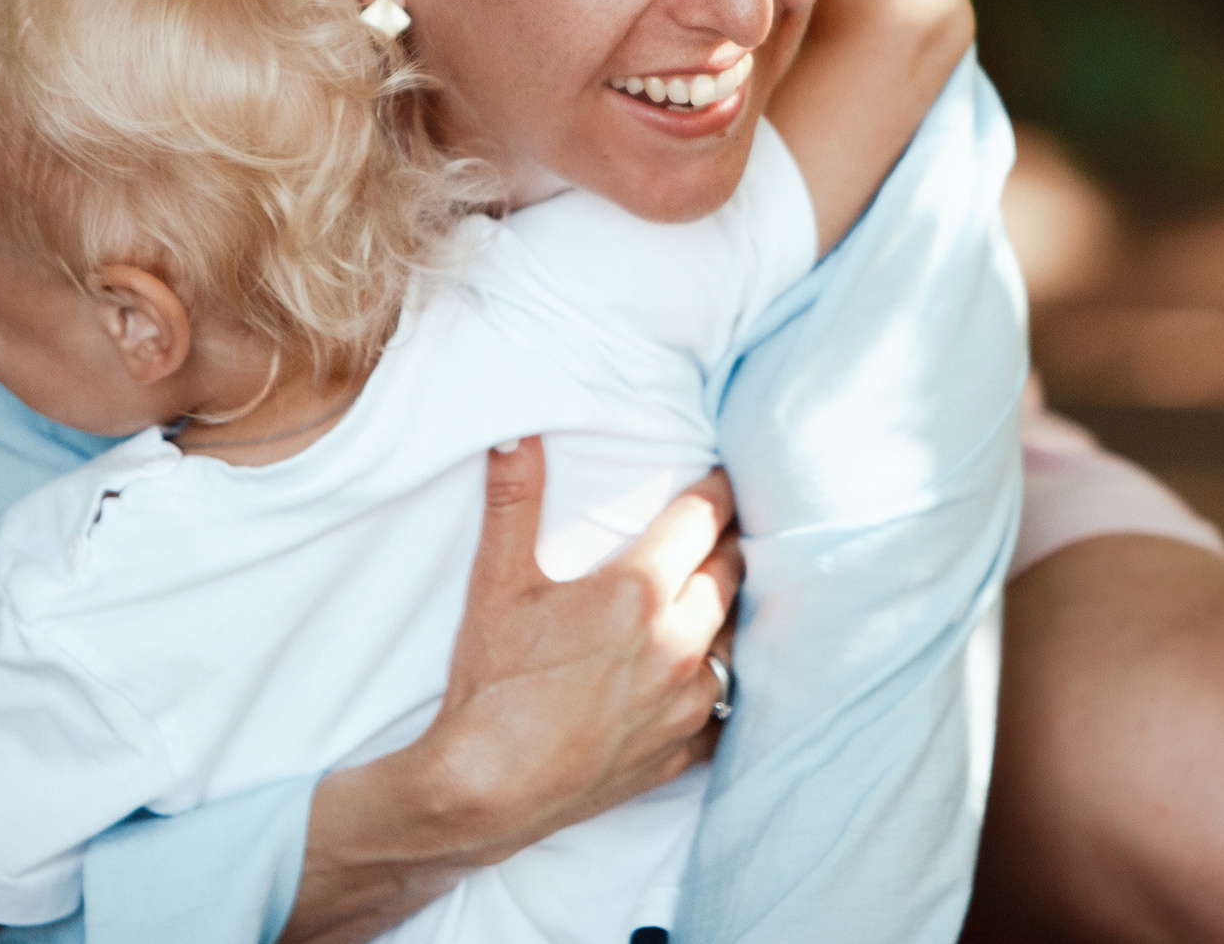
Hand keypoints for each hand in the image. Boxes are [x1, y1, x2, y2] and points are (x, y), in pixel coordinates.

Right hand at [423, 437, 741, 861]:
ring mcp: (687, 700)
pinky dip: (722, 682)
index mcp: (640, 591)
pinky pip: (726, 708)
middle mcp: (679, 642)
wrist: (486, 790)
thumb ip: (513, 501)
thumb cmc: (491, 685)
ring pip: (738, 637)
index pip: (704, 519)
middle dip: (730, 542)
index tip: (724, 476)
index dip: (718, 490)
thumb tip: (514, 434)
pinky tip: (711, 673)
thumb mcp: (496, 583)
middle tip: (723, 525)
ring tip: (722, 591)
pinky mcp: (682, 749)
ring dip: (731, 610)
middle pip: (732, 572)